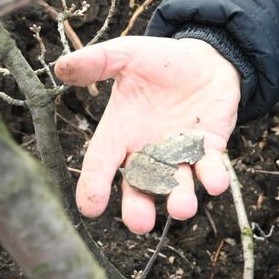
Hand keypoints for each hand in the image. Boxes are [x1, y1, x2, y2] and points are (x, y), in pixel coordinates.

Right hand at [54, 36, 240, 233]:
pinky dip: (214, 178)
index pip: (102, 163)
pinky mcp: (210, 148)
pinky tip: (216, 184)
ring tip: (182, 209)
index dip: (93, 186)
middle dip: (138, 208)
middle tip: (139, 223)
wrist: (205, 58)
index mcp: (121, 132)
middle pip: (139, 187)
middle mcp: (148, 150)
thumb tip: (62, 66)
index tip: (90, 208)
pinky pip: (211, 168)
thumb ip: (97, 62)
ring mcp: (180, 153)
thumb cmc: (160, 61)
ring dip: (180, 198)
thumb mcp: (127, 55)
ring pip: (177, 184)